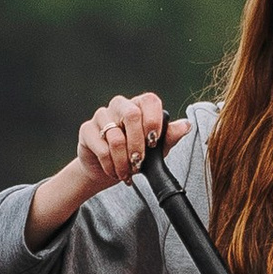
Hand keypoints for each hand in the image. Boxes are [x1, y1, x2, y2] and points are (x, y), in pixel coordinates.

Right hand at [28, 93, 188, 242]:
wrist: (108, 171)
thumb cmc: (134, 155)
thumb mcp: (157, 149)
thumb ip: (169, 137)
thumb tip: (186, 125)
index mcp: (139, 105)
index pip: (150, 100)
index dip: (154, 120)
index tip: (154, 141)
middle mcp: (120, 105)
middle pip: (132, 114)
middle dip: (138, 144)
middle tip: (139, 162)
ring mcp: (101, 115)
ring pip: (116, 137)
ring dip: (124, 162)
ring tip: (127, 173)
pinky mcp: (87, 130)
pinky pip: (102, 149)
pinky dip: (111, 166)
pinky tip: (114, 171)